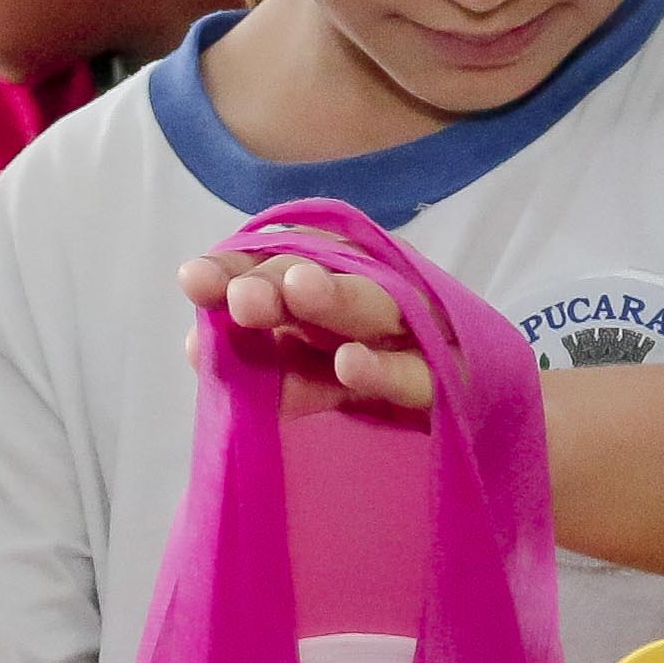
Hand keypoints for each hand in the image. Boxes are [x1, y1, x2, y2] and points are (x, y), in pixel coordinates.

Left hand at [181, 247, 434, 412]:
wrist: (468, 403)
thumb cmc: (373, 371)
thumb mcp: (308, 361)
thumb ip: (260, 351)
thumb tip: (196, 346)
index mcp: (344, 274)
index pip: (285, 259)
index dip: (239, 266)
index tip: (195, 281)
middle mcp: (380, 289)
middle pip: (330, 272)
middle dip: (281, 279)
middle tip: (242, 295)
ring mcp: (418, 331)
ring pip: (379, 305)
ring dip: (337, 298)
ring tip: (297, 291)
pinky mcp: (448, 378)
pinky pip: (417, 372)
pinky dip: (383, 368)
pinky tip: (348, 364)